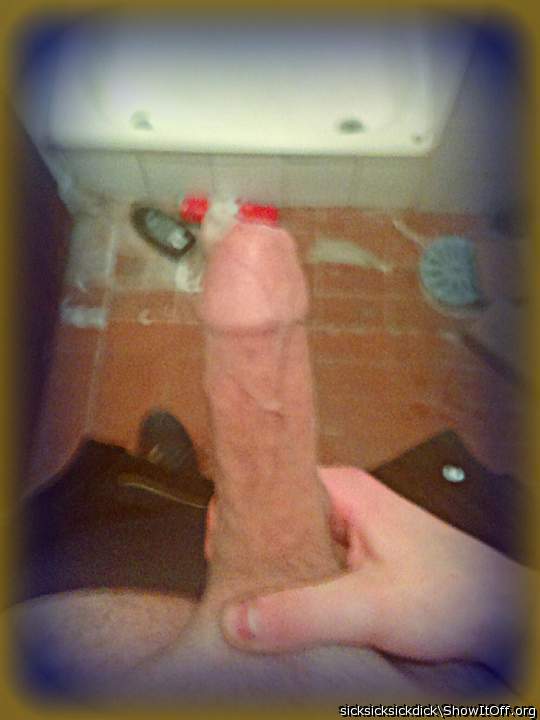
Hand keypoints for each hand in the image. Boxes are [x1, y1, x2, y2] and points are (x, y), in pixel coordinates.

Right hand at [220, 467, 527, 675]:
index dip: (239, 511)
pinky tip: (283, 602)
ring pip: (288, 538)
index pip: (270, 483)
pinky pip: (304, 557)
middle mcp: (341, 500)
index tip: (219, 544)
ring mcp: (345, 526)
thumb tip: (237, 619)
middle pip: (274, 511)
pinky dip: (290, 578)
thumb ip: (303, 614)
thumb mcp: (372, 607)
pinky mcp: (350, 552)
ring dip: (271, 565)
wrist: (492, 610)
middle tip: (232, 578)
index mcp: (342, 489)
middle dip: (250, 544)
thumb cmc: (453, 593)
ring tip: (254, 592)